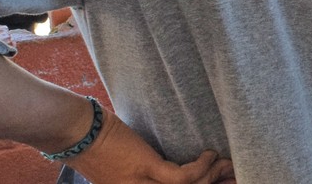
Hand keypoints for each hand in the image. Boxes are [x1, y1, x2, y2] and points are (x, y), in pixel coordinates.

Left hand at [66, 109, 234, 182]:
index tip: (221, 182)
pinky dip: (201, 167)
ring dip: (213, 176)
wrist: (77, 133)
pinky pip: (182, 177)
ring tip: (225, 162)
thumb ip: (146, 174)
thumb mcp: (122, 168)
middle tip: (234, 175)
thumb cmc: (98, 144)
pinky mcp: (145, 169)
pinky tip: (209, 154)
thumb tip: (176, 167)